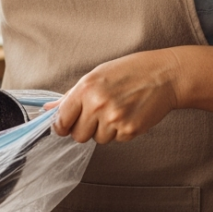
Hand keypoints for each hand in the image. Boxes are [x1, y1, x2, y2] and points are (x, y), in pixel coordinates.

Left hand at [45, 49, 182, 143]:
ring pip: (97, 139)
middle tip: (98, 114)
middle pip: (77, 135)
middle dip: (85, 128)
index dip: (62, 125)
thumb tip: (48, 109)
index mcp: (86, 88)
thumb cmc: (130, 71)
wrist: (165, 75)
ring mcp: (114, 119)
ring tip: (117, 110)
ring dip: (104, 130)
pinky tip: (129, 114)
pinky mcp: (129, 130)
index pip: (62, 120)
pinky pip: (116, 140)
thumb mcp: (96, 75)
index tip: (66, 125)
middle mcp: (98, 104)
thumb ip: (71, 95)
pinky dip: (120, 131)